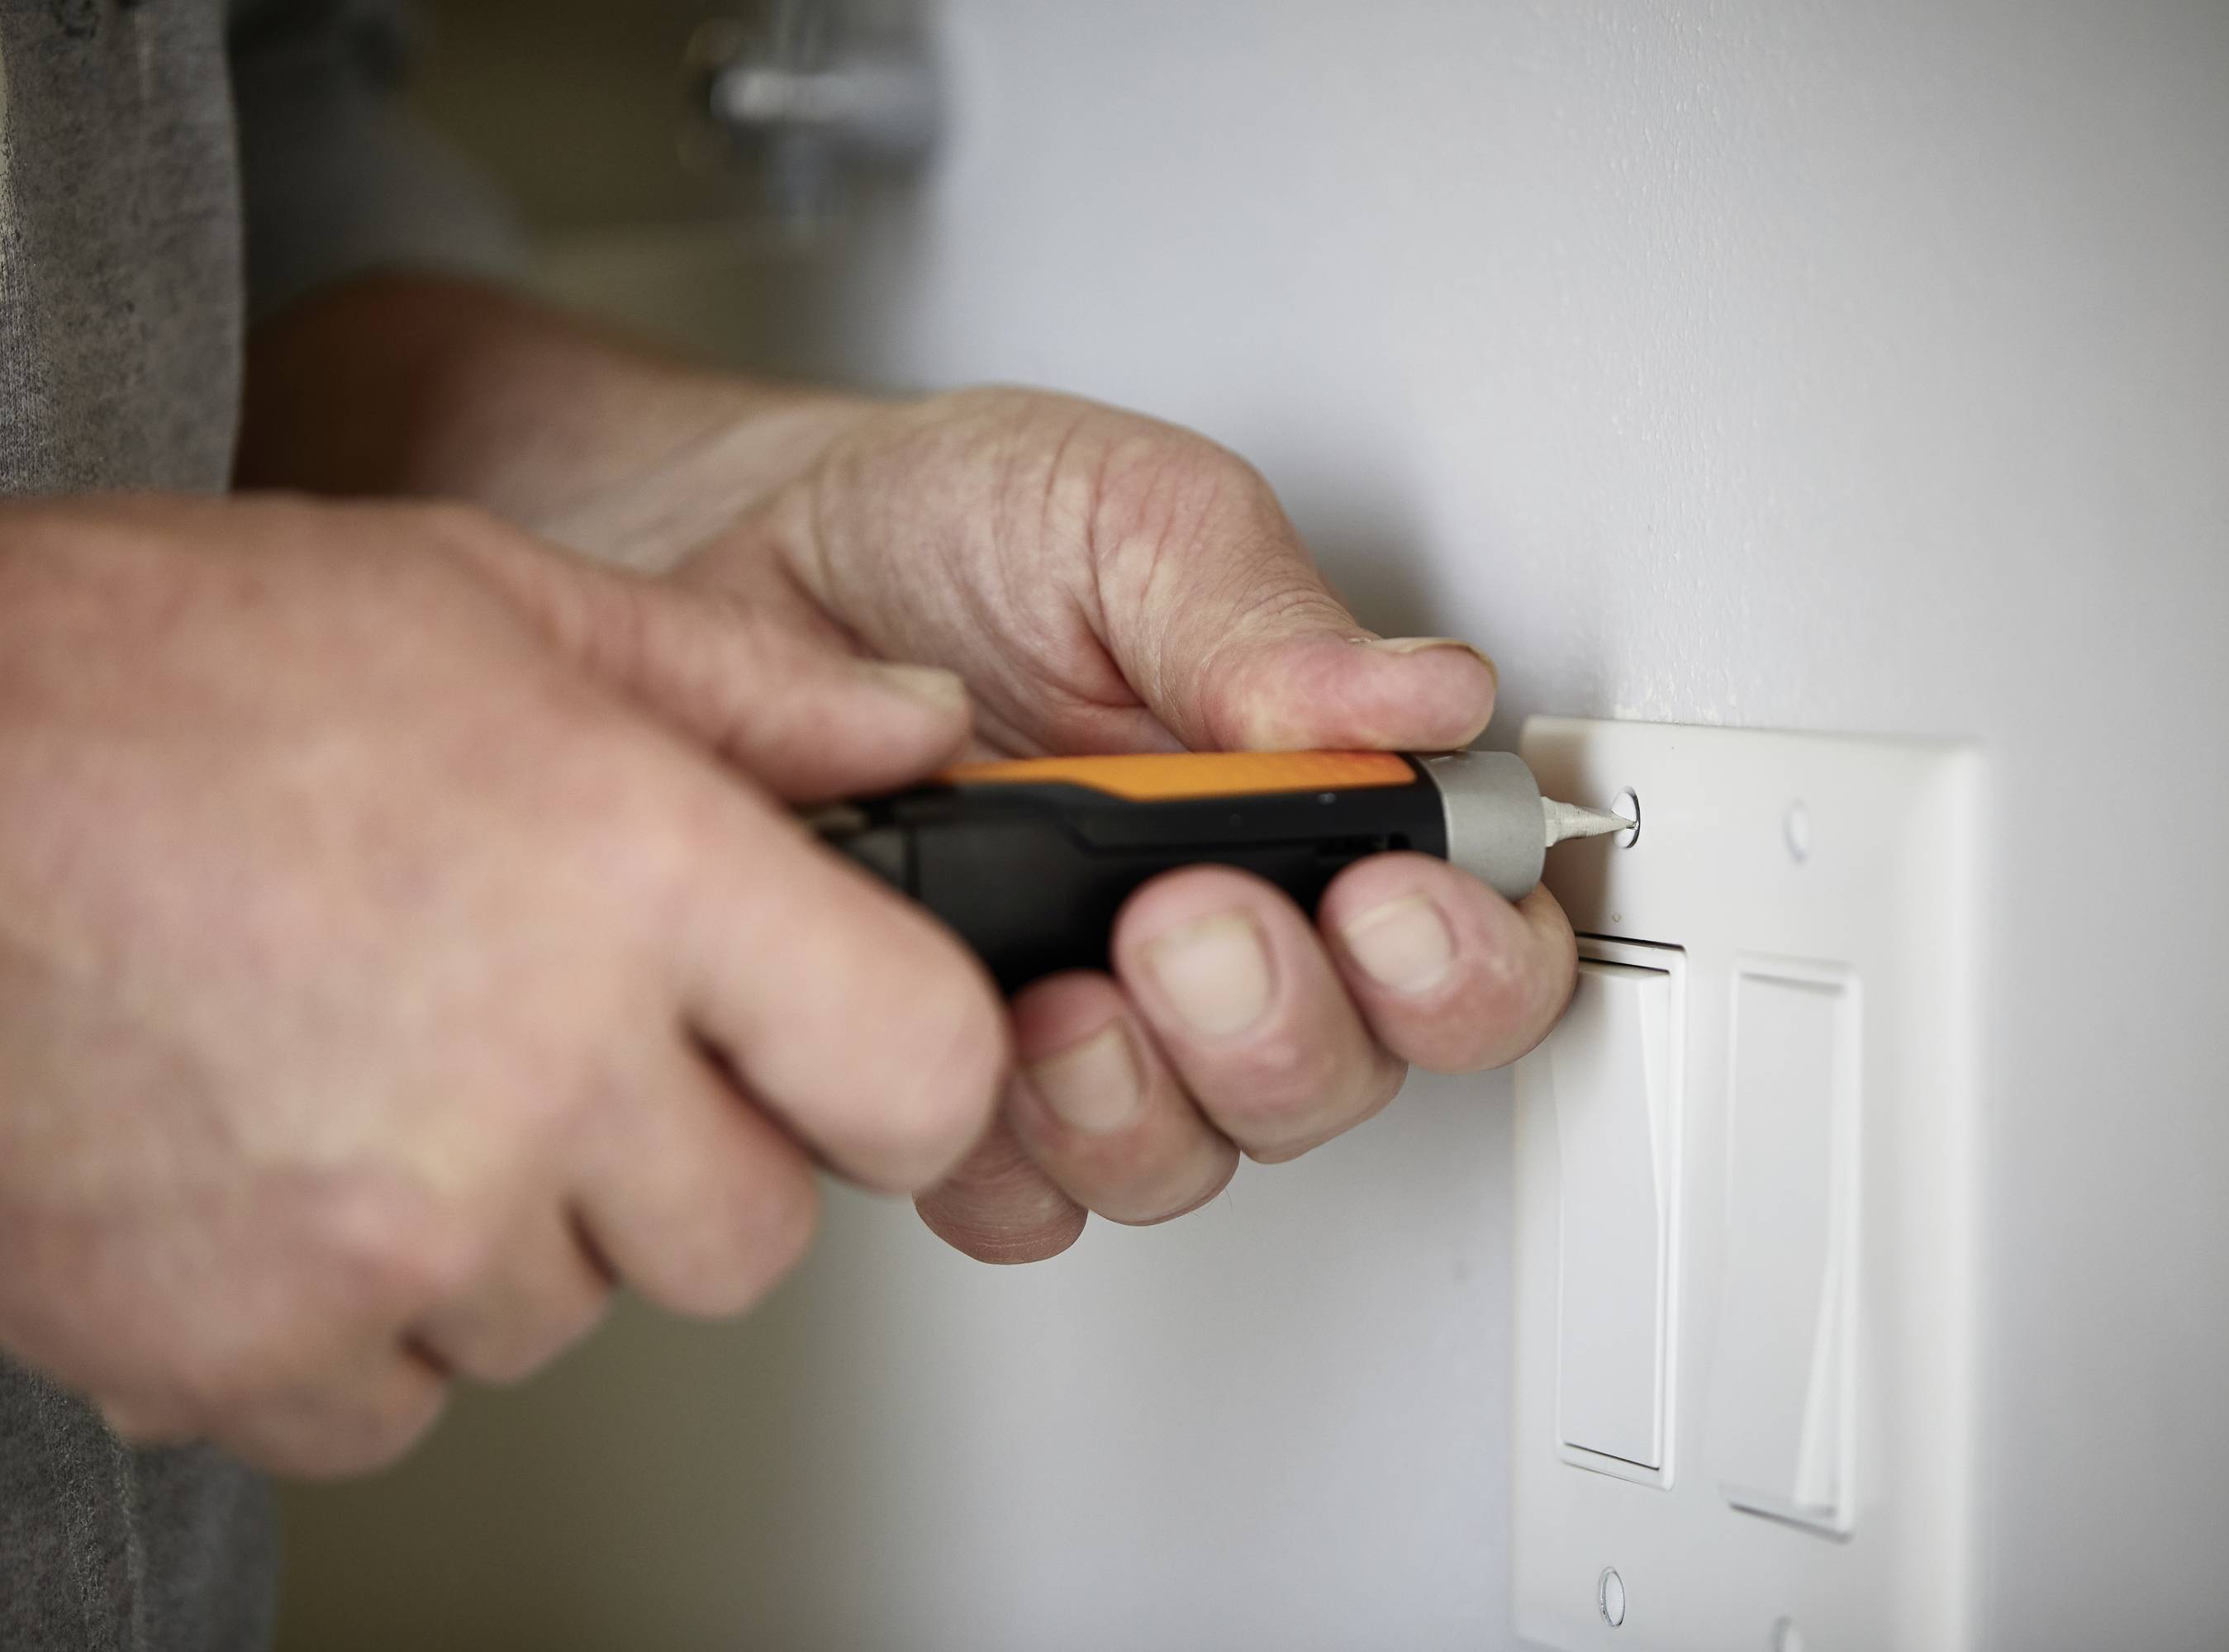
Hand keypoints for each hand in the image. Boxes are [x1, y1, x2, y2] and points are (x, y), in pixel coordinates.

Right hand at [0, 496, 1005, 1474]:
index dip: (909, 1068)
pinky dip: (362, 1313)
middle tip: (573, 1039)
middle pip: (751, 1234)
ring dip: (519, 1226)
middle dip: (691, 1152)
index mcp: (639, 880)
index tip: (858, 1047)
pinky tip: (291, 1165)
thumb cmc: (144, 678)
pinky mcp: (245, 1349)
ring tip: (391, 1066)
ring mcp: (394, 1237)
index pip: (925, 1073)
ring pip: (572, 1314)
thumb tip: (915, 731)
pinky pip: (400, 1393)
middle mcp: (541, 1079)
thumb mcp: (488, 598)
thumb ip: (744, 683)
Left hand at [671, 389, 1579, 1261]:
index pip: (1463, 951)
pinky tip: (970, 1033)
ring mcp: (1092, 1024)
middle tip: (1191, 920)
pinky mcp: (959, 1072)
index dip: (1462, 965)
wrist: (749, 563)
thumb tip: (1426, 694)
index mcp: (1309, 811)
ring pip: (1183, 1161)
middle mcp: (1219, 940)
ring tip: (1066, 993)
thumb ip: (1263, 616)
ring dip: (1141, 1103)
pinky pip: (1012, 1198)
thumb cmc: (954, 533)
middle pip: (1334, 1084)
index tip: (1391, 902)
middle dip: (1280, 1027)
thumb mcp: (1127, 518)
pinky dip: (994, 1151)